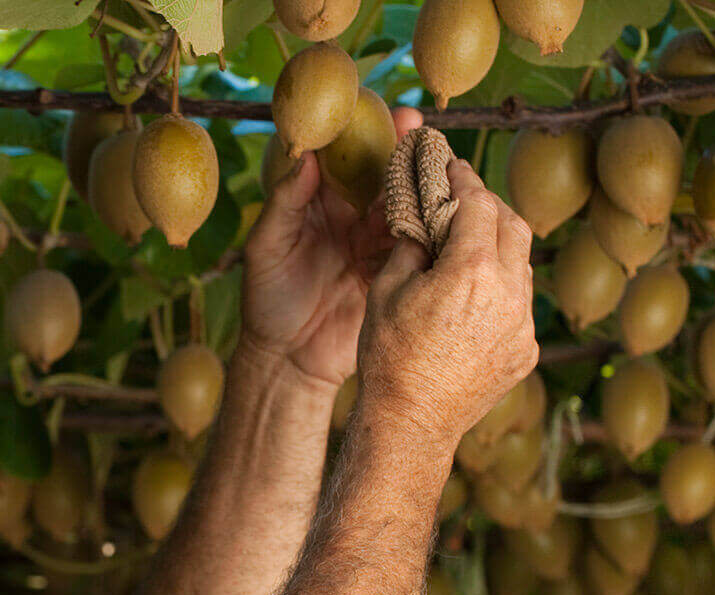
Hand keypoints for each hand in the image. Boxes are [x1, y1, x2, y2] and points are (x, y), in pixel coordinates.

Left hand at [239, 108, 423, 388]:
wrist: (289, 360)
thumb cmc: (266, 301)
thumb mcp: (265, 248)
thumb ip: (285, 202)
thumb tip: (308, 157)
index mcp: (317, 204)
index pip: (343, 159)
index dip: (363, 134)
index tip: (380, 113)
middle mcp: (350, 217)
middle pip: (381, 176)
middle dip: (403, 151)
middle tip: (422, 128)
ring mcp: (374, 244)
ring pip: (405, 207)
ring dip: (423, 187)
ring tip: (442, 166)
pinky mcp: (392, 272)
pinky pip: (416, 246)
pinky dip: (431, 230)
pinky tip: (448, 212)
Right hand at [353, 157, 537, 448]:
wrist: (412, 421)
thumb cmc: (389, 356)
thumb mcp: (387, 288)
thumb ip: (413, 243)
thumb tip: (425, 218)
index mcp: (471, 271)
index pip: (479, 202)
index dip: (464, 179)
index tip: (452, 167)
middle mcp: (508, 293)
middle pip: (513, 224)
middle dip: (489, 206)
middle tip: (464, 201)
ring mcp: (523, 325)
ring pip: (522, 264)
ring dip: (498, 247)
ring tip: (468, 249)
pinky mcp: (527, 350)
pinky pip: (520, 304)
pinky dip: (500, 289)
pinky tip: (472, 298)